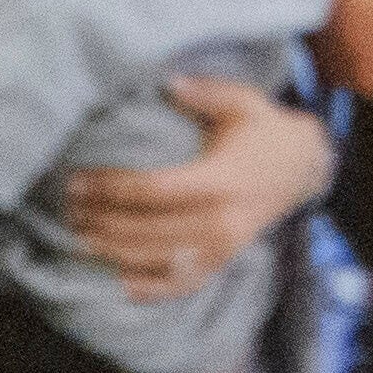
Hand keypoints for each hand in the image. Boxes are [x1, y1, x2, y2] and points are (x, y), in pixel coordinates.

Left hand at [67, 73, 334, 300]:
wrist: (305, 168)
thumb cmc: (266, 131)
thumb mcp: (243, 103)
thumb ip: (205, 92)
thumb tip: (167, 83)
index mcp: (221, 180)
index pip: (153, 191)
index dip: (110, 189)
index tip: (77, 182)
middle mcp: (221, 220)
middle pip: (146, 230)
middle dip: (100, 221)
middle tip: (68, 210)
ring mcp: (222, 248)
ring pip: (155, 260)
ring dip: (112, 253)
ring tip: (78, 238)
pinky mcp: (222, 262)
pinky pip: (178, 284)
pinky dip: (144, 288)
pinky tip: (113, 281)